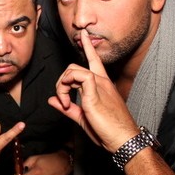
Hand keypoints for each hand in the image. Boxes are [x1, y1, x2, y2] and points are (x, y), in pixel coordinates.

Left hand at [48, 29, 137, 152]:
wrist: (122, 140)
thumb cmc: (107, 130)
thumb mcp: (82, 117)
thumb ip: (67, 108)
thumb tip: (52, 100)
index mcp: (102, 85)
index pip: (94, 60)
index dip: (88, 47)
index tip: (84, 34)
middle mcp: (101, 81)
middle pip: (74, 66)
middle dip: (62, 81)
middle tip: (64, 101)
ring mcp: (99, 85)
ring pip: (72, 70)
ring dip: (62, 86)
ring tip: (66, 104)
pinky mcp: (95, 92)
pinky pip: (77, 76)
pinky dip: (65, 88)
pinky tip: (67, 103)